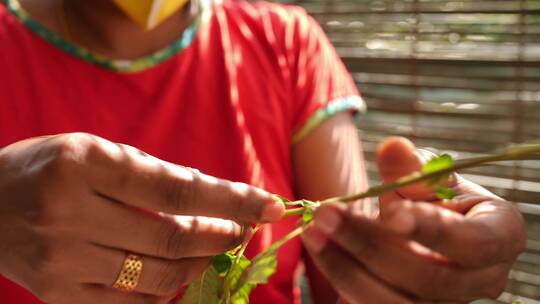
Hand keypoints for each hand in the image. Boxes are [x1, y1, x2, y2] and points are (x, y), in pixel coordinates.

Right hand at [0, 133, 283, 303]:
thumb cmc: (46, 168)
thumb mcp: (95, 150)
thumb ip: (151, 173)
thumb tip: (213, 196)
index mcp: (85, 164)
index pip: (178, 188)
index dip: (232, 199)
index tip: (269, 204)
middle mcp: (71, 212)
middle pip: (174, 237)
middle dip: (224, 234)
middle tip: (246, 228)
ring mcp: (63, 260)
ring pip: (159, 275)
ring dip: (201, 262)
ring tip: (215, 246)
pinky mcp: (59, 295)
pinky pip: (134, 301)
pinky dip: (168, 287)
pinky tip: (180, 269)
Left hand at [302, 137, 525, 303]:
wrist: (429, 230)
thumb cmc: (435, 199)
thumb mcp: (429, 178)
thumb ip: (412, 168)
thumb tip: (392, 147)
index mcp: (500, 236)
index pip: (470, 241)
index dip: (431, 229)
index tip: (390, 212)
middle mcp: (482, 280)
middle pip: (427, 277)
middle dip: (370, 245)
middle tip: (325, 214)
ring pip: (397, 303)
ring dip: (348, 270)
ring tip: (313, 236)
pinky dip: (345, 285)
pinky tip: (322, 255)